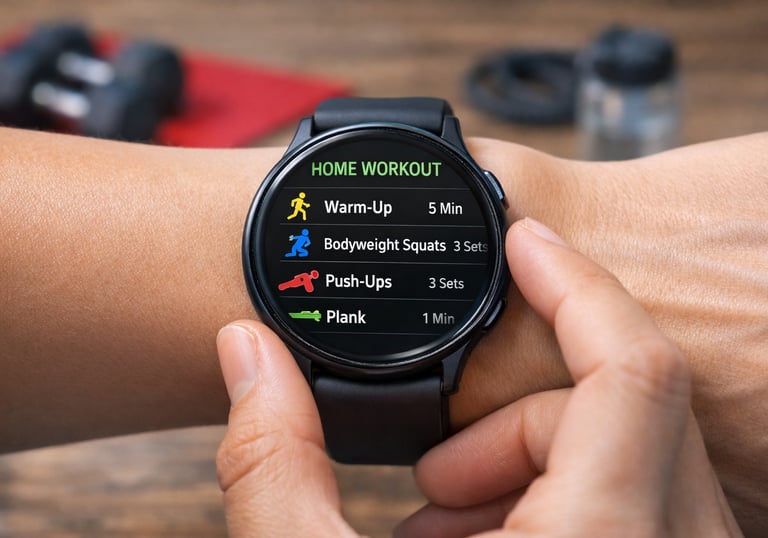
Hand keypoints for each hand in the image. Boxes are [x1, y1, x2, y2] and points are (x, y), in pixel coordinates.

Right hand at [215, 218, 739, 536]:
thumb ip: (273, 464)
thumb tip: (242, 353)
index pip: (633, 369)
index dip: (576, 282)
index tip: (525, 241)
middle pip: (627, 414)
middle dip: (518, 413)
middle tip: (434, 475)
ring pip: (639, 467)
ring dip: (537, 469)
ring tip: (446, 531)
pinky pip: (642, 515)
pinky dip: (563, 511)